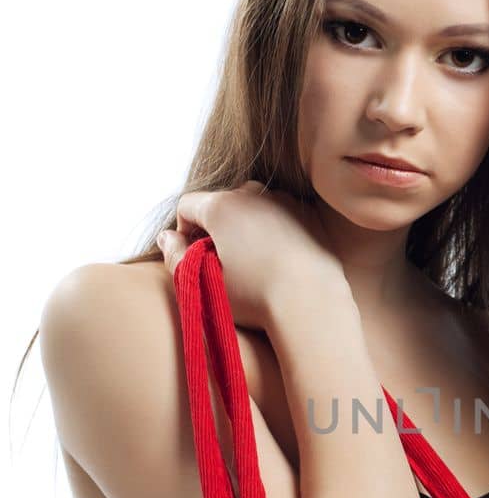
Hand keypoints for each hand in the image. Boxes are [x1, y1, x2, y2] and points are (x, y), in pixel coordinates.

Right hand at [156, 180, 345, 331]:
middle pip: (220, 201)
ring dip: (245, 225)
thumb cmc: (255, 297)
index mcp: (221, 206)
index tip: (193, 255)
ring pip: (252, 205)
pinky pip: (281, 214)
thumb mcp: (203, 282)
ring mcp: (284, 201)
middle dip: (215, 226)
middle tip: (222, 260)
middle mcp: (252, 193)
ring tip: (252, 259)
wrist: (312, 303)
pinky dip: (273, 228)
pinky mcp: (308, 214)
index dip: (183, 231)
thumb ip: (175, 257)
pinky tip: (278, 258)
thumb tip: (167, 237)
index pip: (187, 205)